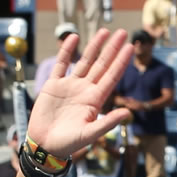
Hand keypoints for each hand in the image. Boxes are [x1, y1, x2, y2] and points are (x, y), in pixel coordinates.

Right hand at [30, 30, 131, 158]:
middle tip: (122, 32)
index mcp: (96, 100)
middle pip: (102, 65)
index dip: (121, 61)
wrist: (46, 144)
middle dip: (112, 49)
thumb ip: (108, 122)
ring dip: (94, 47)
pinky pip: (61, 64)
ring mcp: (70, 86)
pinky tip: (74, 38)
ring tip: (104, 32)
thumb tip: (128, 112)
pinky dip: (67, 50)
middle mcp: (86, 90)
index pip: (112, 76)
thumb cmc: (70, 143)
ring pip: (85, 61)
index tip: (130, 47)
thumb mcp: (91, 133)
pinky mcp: (53, 85)